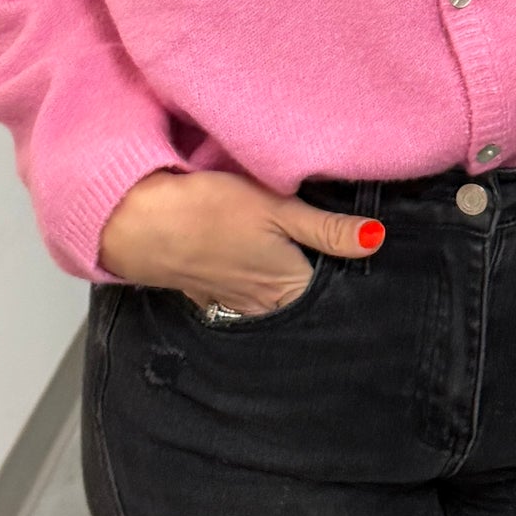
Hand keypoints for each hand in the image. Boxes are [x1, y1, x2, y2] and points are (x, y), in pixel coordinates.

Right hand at [97, 168, 382, 313]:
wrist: (139, 224)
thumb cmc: (210, 211)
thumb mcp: (278, 209)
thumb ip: (327, 229)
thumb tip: (376, 240)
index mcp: (290, 288)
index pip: (334, 294)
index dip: (347, 277)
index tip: (358, 260)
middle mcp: (264, 306)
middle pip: (304, 301)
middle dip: (318, 286)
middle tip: (333, 259)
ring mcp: (233, 303)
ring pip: (273, 301)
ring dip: (283, 285)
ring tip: (292, 260)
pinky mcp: (207, 293)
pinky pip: (242, 296)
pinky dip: (252, 284)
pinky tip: (251, 263)